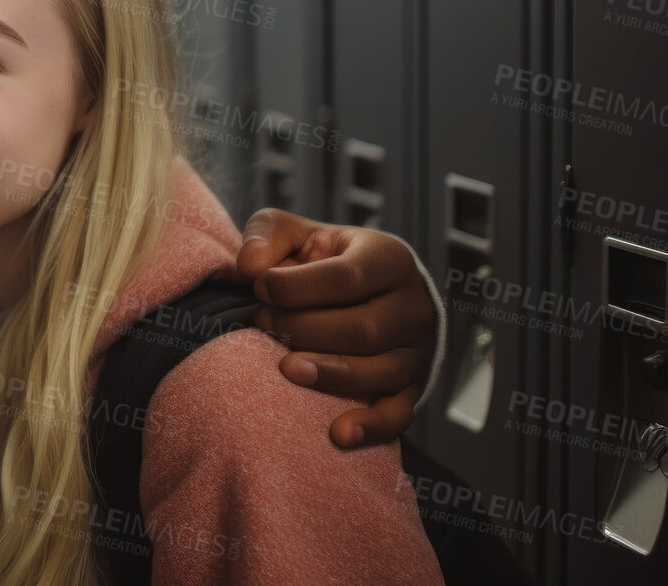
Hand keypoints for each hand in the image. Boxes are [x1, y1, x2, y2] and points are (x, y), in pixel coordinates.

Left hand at [235, 209, 436, 448]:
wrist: (372, 290)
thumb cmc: (324, 260)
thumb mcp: (297, 233)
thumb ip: (268, 235)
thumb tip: (248, 268)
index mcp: (390, 259)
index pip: (346, 278)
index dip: (297, 287)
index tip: (259, 288)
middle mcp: (414, 306)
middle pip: (362, 329)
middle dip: (304, 329)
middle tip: (262, 324)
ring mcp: (419, 351)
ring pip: (378, 370)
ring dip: (328, 374)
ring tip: (284, 369)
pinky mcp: (413, 388)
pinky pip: (397, 414)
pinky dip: (370, 426)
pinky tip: (338, 434)